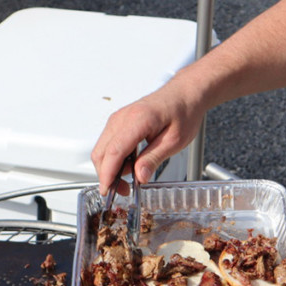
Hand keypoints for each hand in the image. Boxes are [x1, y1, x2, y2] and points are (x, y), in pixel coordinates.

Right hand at [91, 79, 205, 193]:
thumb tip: (139, 177)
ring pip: (102, 150)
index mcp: (137, 120)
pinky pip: (108, 144)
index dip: (108, 175)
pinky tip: (129, 165)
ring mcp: (118, 119)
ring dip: (110, 168)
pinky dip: (114, 159)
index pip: (114, 152)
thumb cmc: (183, 112)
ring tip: (131, 177)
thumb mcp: (174, 141)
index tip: (108, 191)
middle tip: (123, 190)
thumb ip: (154, 159)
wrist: (185, 94)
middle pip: (101, 153)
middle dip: (107, 176)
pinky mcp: (119, 122)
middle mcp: (122, 117)